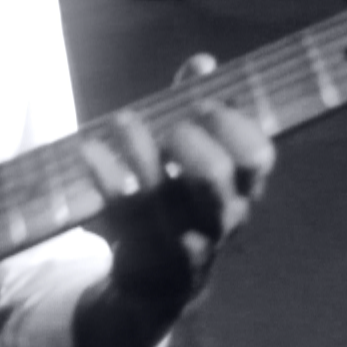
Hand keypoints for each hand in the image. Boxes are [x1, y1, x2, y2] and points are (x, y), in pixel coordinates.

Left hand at [75, 54, 275, 346]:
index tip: (205, 103)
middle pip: (217, 175)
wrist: (157, 284)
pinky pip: (121, 214)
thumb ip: (198, 108)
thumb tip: (203, 62)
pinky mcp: (141, 253)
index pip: (257, 156)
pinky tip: (89, 149)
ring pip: (164, 195)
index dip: (233, 124)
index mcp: (243, 191)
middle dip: (191, 140)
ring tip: (123, 119)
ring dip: (140, 151)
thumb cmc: (181, 204)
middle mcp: (220, 219)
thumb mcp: (197, 159)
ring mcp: (181, 240)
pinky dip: (104, 176)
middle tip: (170, 126)